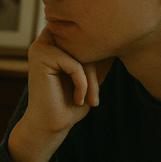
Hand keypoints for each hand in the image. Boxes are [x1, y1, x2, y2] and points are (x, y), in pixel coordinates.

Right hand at [8, 27, 112, 161]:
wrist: (50, 125)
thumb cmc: (70, 102)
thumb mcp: (91, 76)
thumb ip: (99, 56)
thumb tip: (120, 38)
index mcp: (56, 40)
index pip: (89, 37)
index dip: (101, 55)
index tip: (106, 76)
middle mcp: (46, 39)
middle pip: (85, 43)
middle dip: (97, 68)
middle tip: (96, 98)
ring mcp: (41, 47)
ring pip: (81, 54)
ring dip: (91, 79)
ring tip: (92, 100)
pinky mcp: (40, 58)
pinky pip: (75, 65)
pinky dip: (82, 84)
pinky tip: (79, 100)